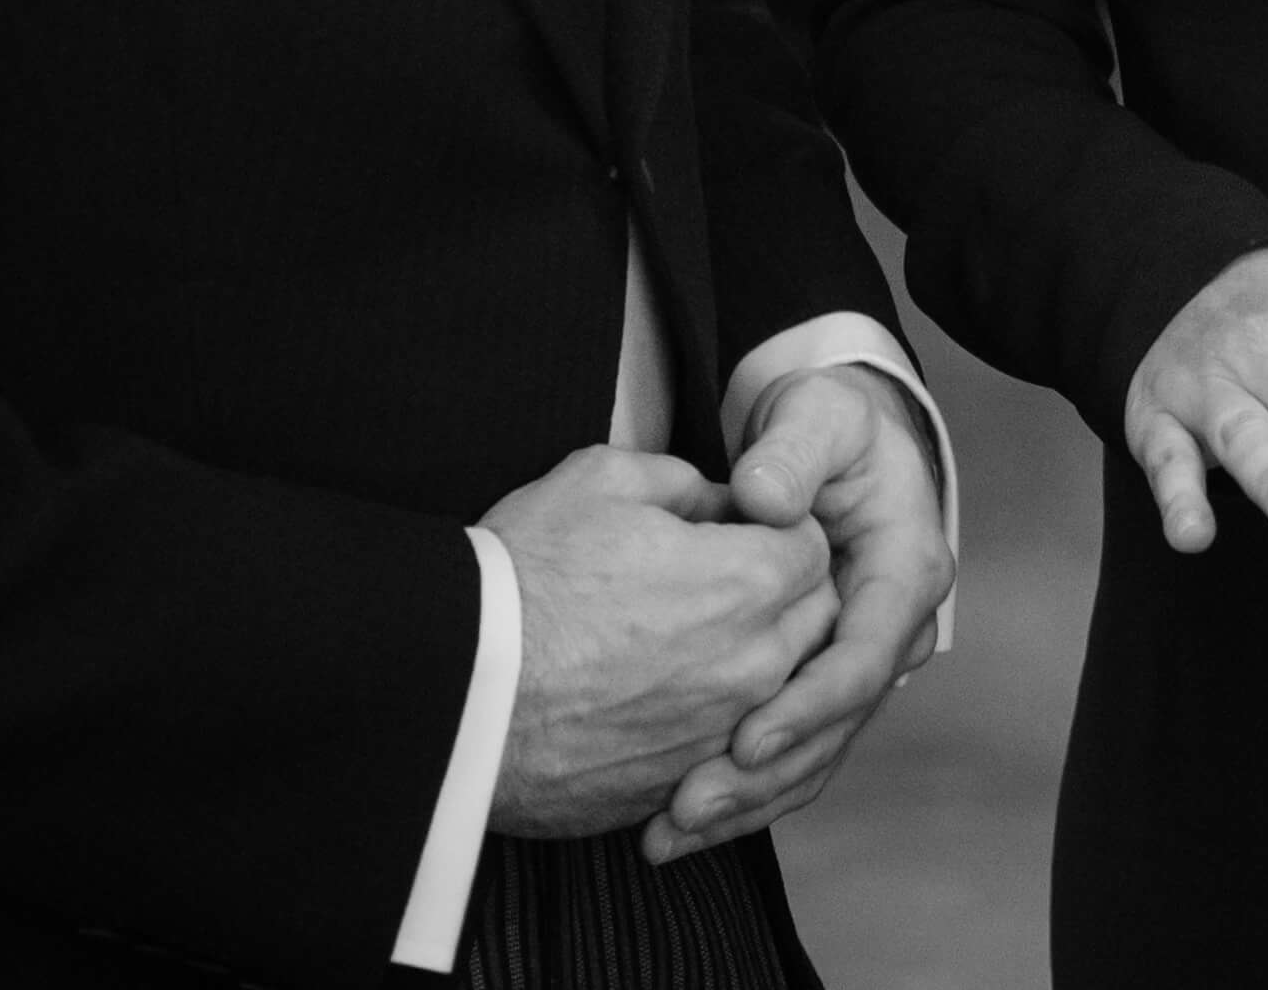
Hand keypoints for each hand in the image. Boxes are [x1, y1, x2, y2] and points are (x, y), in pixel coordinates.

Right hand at [480, 448, 836, 841]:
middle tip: (726, 580)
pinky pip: (724, 749)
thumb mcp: (601, 479)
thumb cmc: (523, 574)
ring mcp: (716, 736)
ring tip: (692, 641)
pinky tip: (660, 699)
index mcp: (746, 582)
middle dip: (786, 594)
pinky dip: (710, 724)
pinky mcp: (676, 787)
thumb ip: (683, 480)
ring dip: (755, 662)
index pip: (813, 549)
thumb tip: (718, 503)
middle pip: (812, 624)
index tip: (744, 528)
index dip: (782, 528)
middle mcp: (751, 667)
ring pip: (778, 694)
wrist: (454, 688)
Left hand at [643, 367, 950, 862]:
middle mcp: (890, 632)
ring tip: (667, 832)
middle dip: (763, 776)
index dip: (806, 704)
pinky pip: (787, 752)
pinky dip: (737, 791)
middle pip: (834, 726)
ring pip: (811, 754)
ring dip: (744, 801)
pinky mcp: (817, 685)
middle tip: (688, 806)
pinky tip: (673, 822)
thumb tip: (762, 499)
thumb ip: (792, 453)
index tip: (744, 740)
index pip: (863, 657)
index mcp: (904, 572)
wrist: (835, 442)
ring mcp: (855, 665)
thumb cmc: (829, 427)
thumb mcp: (818, 417)